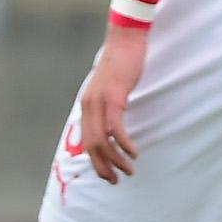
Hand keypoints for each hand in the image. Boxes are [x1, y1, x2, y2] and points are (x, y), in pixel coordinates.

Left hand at [76, 23, 149, 181]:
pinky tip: (134, 152)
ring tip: (129, 170)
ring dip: (116, 159)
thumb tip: (114, 120)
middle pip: (92, 146)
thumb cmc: (122, 63)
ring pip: (102, 140)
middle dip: (104, 167)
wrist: (126, 41)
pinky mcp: (114, 97)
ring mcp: (99, 102)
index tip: (108, 175)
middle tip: (117, 180)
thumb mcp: (112, 87)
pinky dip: (124, 143)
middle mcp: (89, 106)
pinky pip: (115, 127)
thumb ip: (109, 104)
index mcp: (87, 106)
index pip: (87, 141)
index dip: (96, 162)